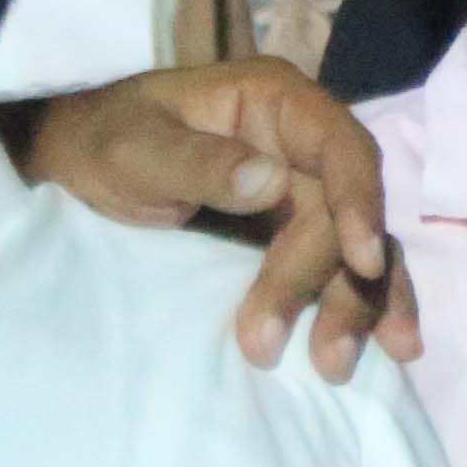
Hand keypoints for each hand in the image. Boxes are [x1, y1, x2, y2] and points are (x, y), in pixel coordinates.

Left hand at [18, 62, 415, 375]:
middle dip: (334, 282)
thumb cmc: (103, 142)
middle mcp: (306, 143)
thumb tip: (273, 182)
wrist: (77, 164)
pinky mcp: (297, 232)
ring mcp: (306, 189)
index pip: (341, 147)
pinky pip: (342, 269)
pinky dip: (364, 308)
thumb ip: (199, 163)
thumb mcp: (134, 149)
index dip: (360, 203)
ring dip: (359, 307)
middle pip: (348, 214)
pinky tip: (389, 349)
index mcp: (277, 101)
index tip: (363, 264)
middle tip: (299, 350)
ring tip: (334, 365)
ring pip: (357, 248)